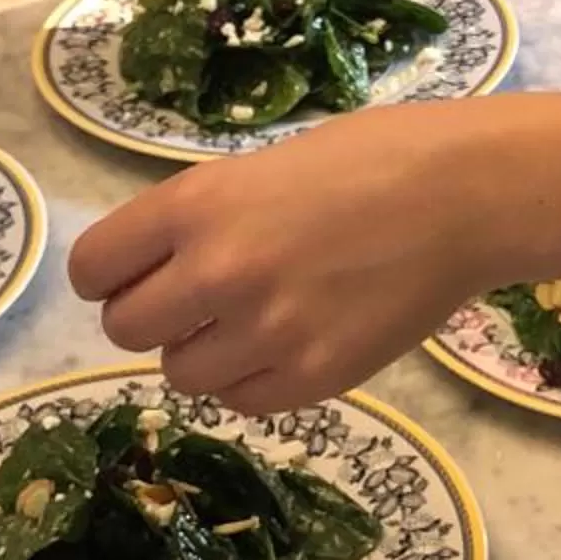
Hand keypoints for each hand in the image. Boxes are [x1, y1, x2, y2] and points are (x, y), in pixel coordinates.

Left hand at [68, 101, 491, 412]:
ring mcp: (265, 332)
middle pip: (126, 329)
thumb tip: (163, 269)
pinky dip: (255, 379)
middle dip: (155, 316)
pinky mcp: (313, 379)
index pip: (94, 268)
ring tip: (258, 318)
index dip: (111, 275)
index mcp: (198, 204)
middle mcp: (218, 272)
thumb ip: (205, 218)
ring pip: (182, 375)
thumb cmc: (372, 158)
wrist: (466, 194)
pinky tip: (293, 340)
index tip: (134, 275)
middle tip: (200, 300)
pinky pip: (243, 402)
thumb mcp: (264, 166)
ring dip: (206, 351)